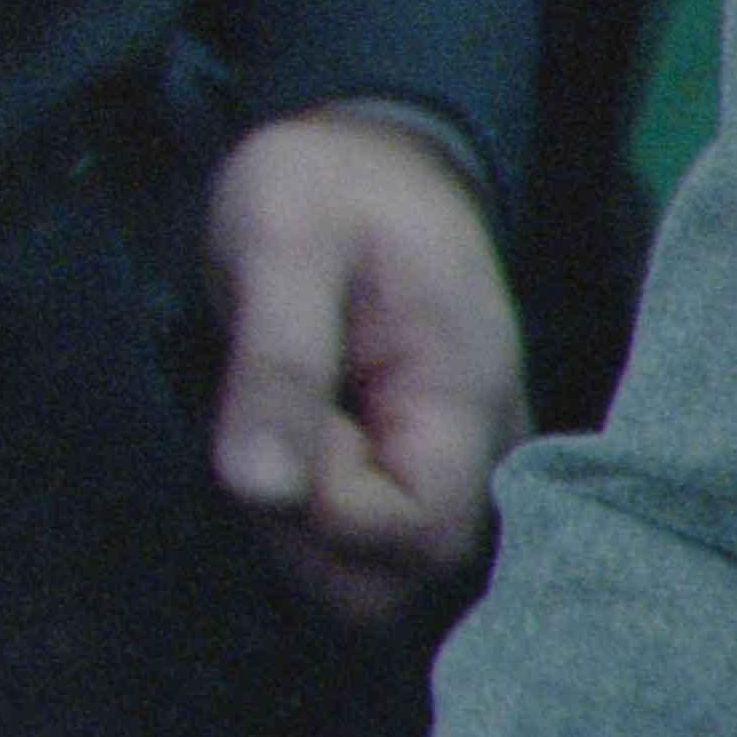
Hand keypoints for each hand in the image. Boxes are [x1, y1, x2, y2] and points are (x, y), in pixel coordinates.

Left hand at [203, 104, 522, 625]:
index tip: (287, 415)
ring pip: (365, 574)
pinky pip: (355, 542)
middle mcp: (476, 459)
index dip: (325, 503)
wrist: (363, 156)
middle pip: (392, 580)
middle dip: (302, 526)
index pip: (415, 536)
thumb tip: (260, 489)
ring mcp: (446, 470)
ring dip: (292, 519)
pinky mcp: (406, 471)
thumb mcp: (285, 245)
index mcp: (465, 405)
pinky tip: (281, 433)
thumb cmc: (325, 187)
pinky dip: (298, 509)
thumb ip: (280, 363)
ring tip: (276, 413)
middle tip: (266, 418)